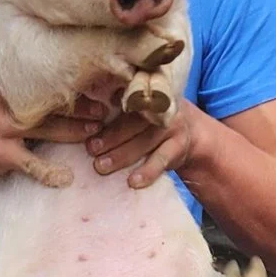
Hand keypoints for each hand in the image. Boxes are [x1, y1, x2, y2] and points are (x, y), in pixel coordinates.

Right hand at [0, 54, 107, 184]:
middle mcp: (4, 104)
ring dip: (75, 131)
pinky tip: (67, 177)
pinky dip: (49, 173)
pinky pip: (31, 165)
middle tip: (105, 105)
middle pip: (49, 102)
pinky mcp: (4, 155)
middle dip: (79, 105)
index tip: (91, 68)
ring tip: (96, 129)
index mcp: (1, 81)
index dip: (65, 71)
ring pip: (48, 131)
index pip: (37, 73)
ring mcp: (4, 130)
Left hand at [82, 89, 205, 189]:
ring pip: (143, 141)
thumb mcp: (137, 111)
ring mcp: (171, 125)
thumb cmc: (150, 123)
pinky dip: (147, 171)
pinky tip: (133, 182)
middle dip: (109, 138)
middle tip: (90, 150)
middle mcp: (159, 106)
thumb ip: (117, 109)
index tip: (88, 127)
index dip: (104, 114)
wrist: (191, 134)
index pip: (122, 101)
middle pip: (131, 122)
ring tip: (101, 167)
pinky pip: (162, 159)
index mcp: (144, 94)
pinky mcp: (179, 145)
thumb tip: (84, 116)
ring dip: (121, 155)